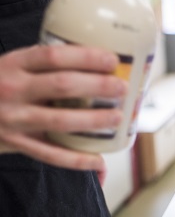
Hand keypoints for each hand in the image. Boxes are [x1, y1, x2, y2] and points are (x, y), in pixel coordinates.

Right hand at [0, 45, 126, 171]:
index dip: (86, 57)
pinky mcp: (16, 144)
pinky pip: (51, 155)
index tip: (111, 60)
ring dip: (93, 120)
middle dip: (98, 87)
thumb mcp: (11, 65)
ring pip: (60, 121)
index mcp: (13, 64)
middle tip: (121, 88)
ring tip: (117, 117)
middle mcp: (12, 90)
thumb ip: (43, 63)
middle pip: (62, 86)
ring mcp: (14, 119)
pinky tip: (98, 160)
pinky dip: (77, 160)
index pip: (53, 56)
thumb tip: (95, 59)